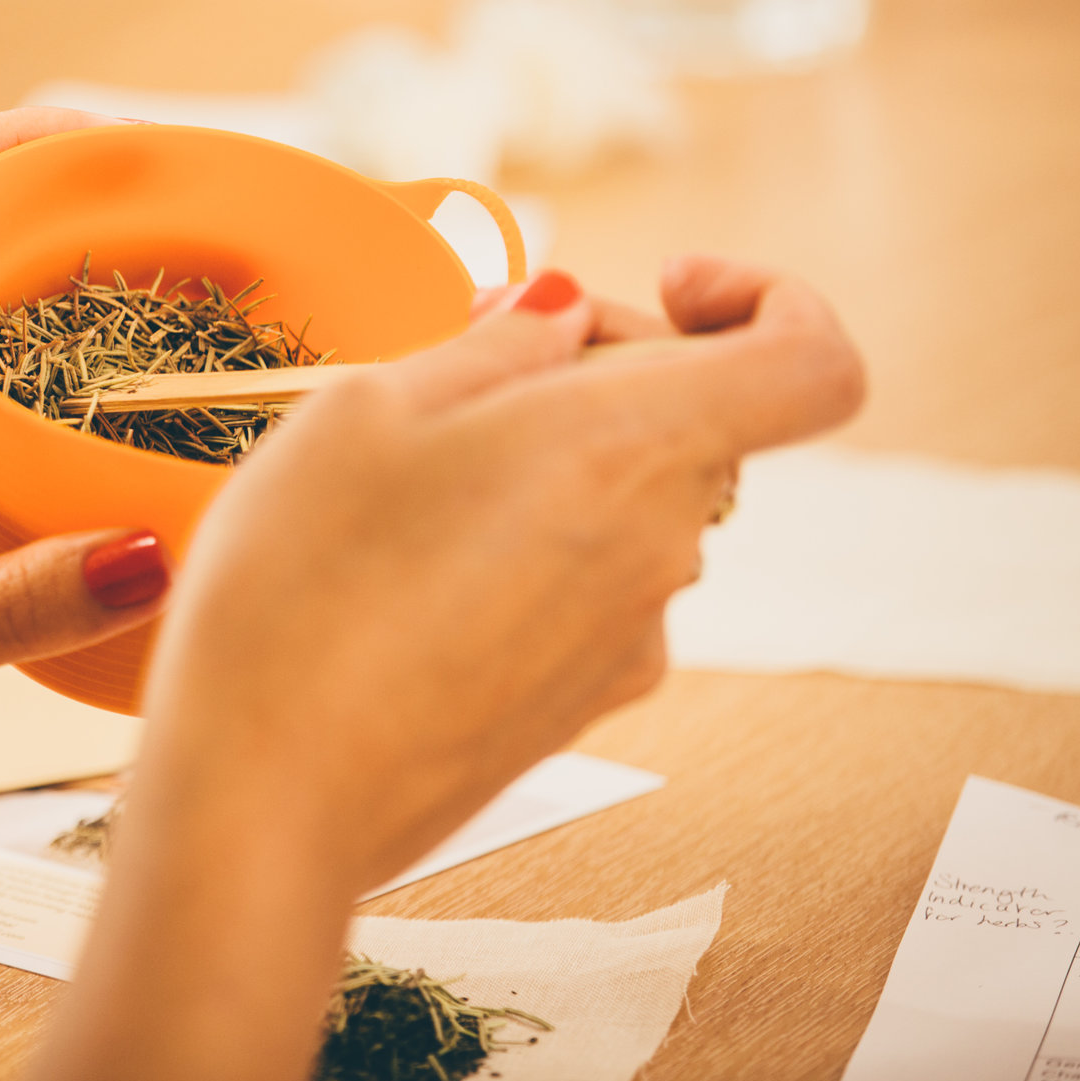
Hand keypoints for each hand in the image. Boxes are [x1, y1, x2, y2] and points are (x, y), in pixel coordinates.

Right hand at [34, 257, 863, 1080]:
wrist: (266, 795)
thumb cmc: (300, 590)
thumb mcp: (366, 408)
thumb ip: (491, 348)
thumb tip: (559, 316)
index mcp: (631, 448)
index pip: (813, 364)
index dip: (766, 299)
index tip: (665, 284)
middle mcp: (661, 548)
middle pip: (696, 417)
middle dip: (597, 361)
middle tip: (464, 346)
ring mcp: (627, 637)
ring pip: (628, 499)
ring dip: (546, 454)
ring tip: (406, 464)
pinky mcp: (577, 700)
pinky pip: (582, 581)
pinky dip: (520, 540)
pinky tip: (403, 558)